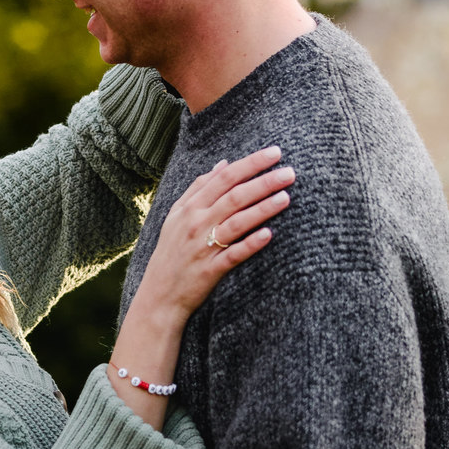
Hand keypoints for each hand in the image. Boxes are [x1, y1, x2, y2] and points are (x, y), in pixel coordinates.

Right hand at [134, 149, 292, 323]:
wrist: (159, 294)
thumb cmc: (171, 252)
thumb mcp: (176, 215)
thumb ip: (198, 188)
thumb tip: (223, 164)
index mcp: (190, 207)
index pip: (224, 178)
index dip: (251, 163)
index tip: (275, 153)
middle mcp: (196, 223)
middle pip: (234, 196)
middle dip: (263, 182)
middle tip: (289, 173)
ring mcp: (203, 247)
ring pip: (237, 222)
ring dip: (262, 209)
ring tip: (286, 197)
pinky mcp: (211, 270)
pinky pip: (233, 254)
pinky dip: (250, 244)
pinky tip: (268, 234)